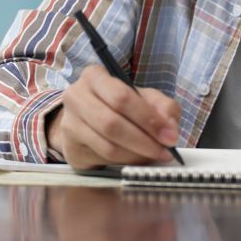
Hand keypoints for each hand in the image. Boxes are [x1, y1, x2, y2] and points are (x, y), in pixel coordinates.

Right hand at [46, 65, 180, 168]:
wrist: (86, 121)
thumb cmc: (118, 106)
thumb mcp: (143, 98)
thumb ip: (162, 107)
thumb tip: (170, 128)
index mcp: (94, 76)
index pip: (122, 97)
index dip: (148, 119)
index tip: (170, 136)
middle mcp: (76, 96)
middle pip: (112, 123)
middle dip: (144, 141)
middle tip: (165, 152)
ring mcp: (69, 124)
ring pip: (107, 146)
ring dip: (136, 155)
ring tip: (153, 156)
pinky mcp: (70, 148)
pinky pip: (102, 160)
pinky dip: (124, 163)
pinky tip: (135, 160)